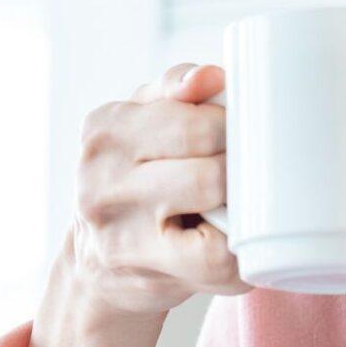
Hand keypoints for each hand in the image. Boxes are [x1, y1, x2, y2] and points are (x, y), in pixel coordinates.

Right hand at [68, 61, 251, 320]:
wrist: (97, 264)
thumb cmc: (135, 180)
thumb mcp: (144, 121)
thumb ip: (177, 88)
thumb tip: (211, 76)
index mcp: (105, 127)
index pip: (193, 120)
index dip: (232, 130)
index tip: (240, 140)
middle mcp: (101, 176)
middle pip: (208, 162)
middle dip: (240, 168)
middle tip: (247, 176)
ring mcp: (117, 228)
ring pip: (213, 201)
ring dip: (242, 205)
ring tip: (239, 206)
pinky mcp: (140, 270)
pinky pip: (214, 257)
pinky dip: (237, 253)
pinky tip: (233, 245)